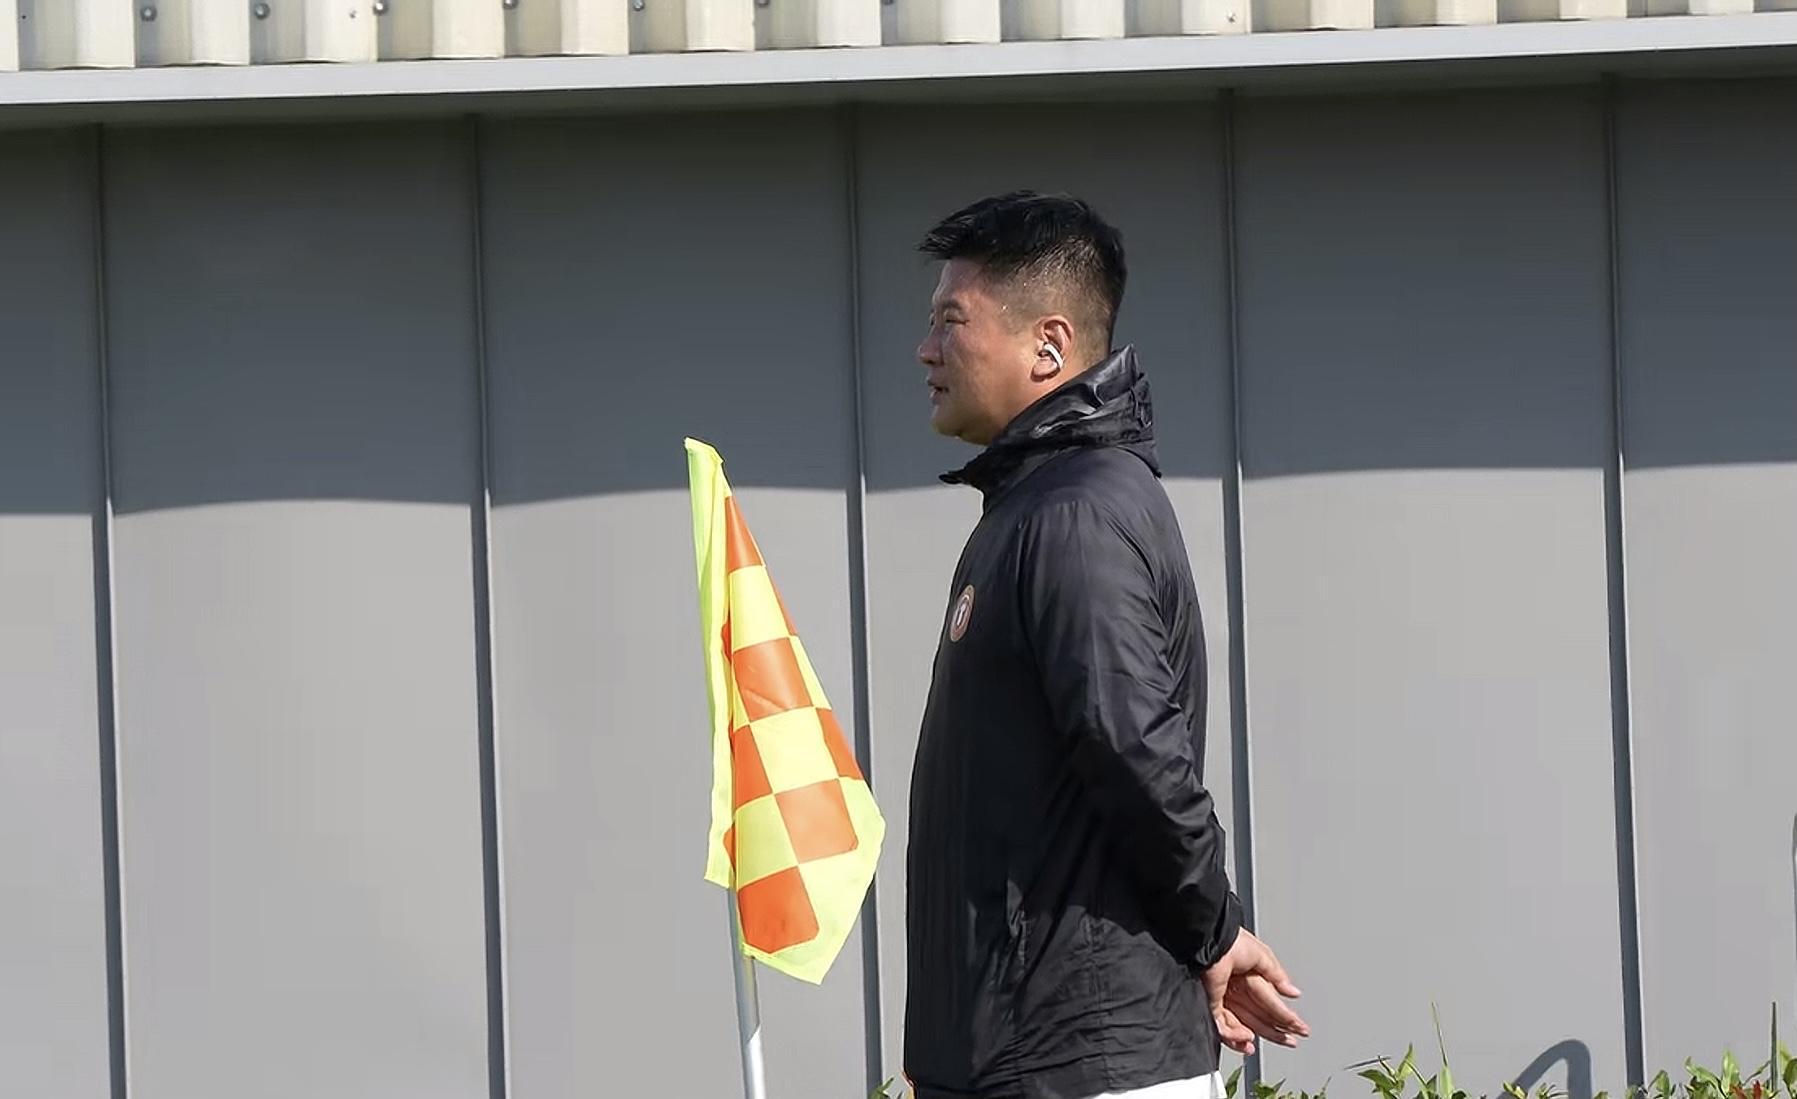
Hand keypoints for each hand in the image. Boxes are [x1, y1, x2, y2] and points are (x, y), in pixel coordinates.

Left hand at [1201, 928, 1307, 1055]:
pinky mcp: (1210, 1005)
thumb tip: (1294, 993)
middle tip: (1290, 1042)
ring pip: (1239, 1026)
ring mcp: (1224, 998)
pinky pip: (1221, 1026)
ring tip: (1259, 1044)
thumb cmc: (1233, 943)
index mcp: (1249, 977)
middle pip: (1257, 1018)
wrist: (1211, 943)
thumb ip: (1277, 976)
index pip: (1271, 1003)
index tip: (1300, 1029)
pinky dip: (1233, 1036)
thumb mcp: (1263, 956)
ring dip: (1249, 1039)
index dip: (1286, 1017)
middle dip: (1274, 1033)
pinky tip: (1246, 1038)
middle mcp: (1236, 989)